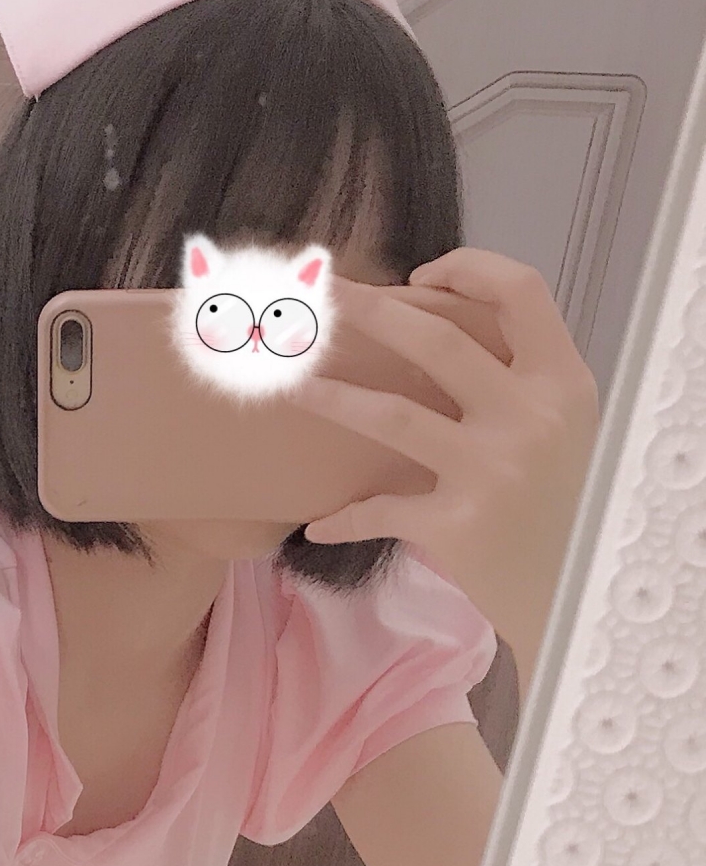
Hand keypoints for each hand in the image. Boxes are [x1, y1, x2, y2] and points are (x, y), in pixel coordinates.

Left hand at [294, 248, 600, 660]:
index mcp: (562, 382)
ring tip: (293, 387)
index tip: (414, 277)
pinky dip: (345, 520)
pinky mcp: (458, 524)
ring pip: (394, 415)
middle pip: (439, 339)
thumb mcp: (563, 428)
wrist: (571, 596)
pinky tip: (315, 526)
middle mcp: (531, 416)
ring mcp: (494, 469)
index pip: (520, 292)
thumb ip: (519, 378)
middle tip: (322, 298)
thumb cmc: (557, 505)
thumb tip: (433, 325)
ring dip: (334, 397)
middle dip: (370, 311)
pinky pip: (382, 510)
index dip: (466, 269)